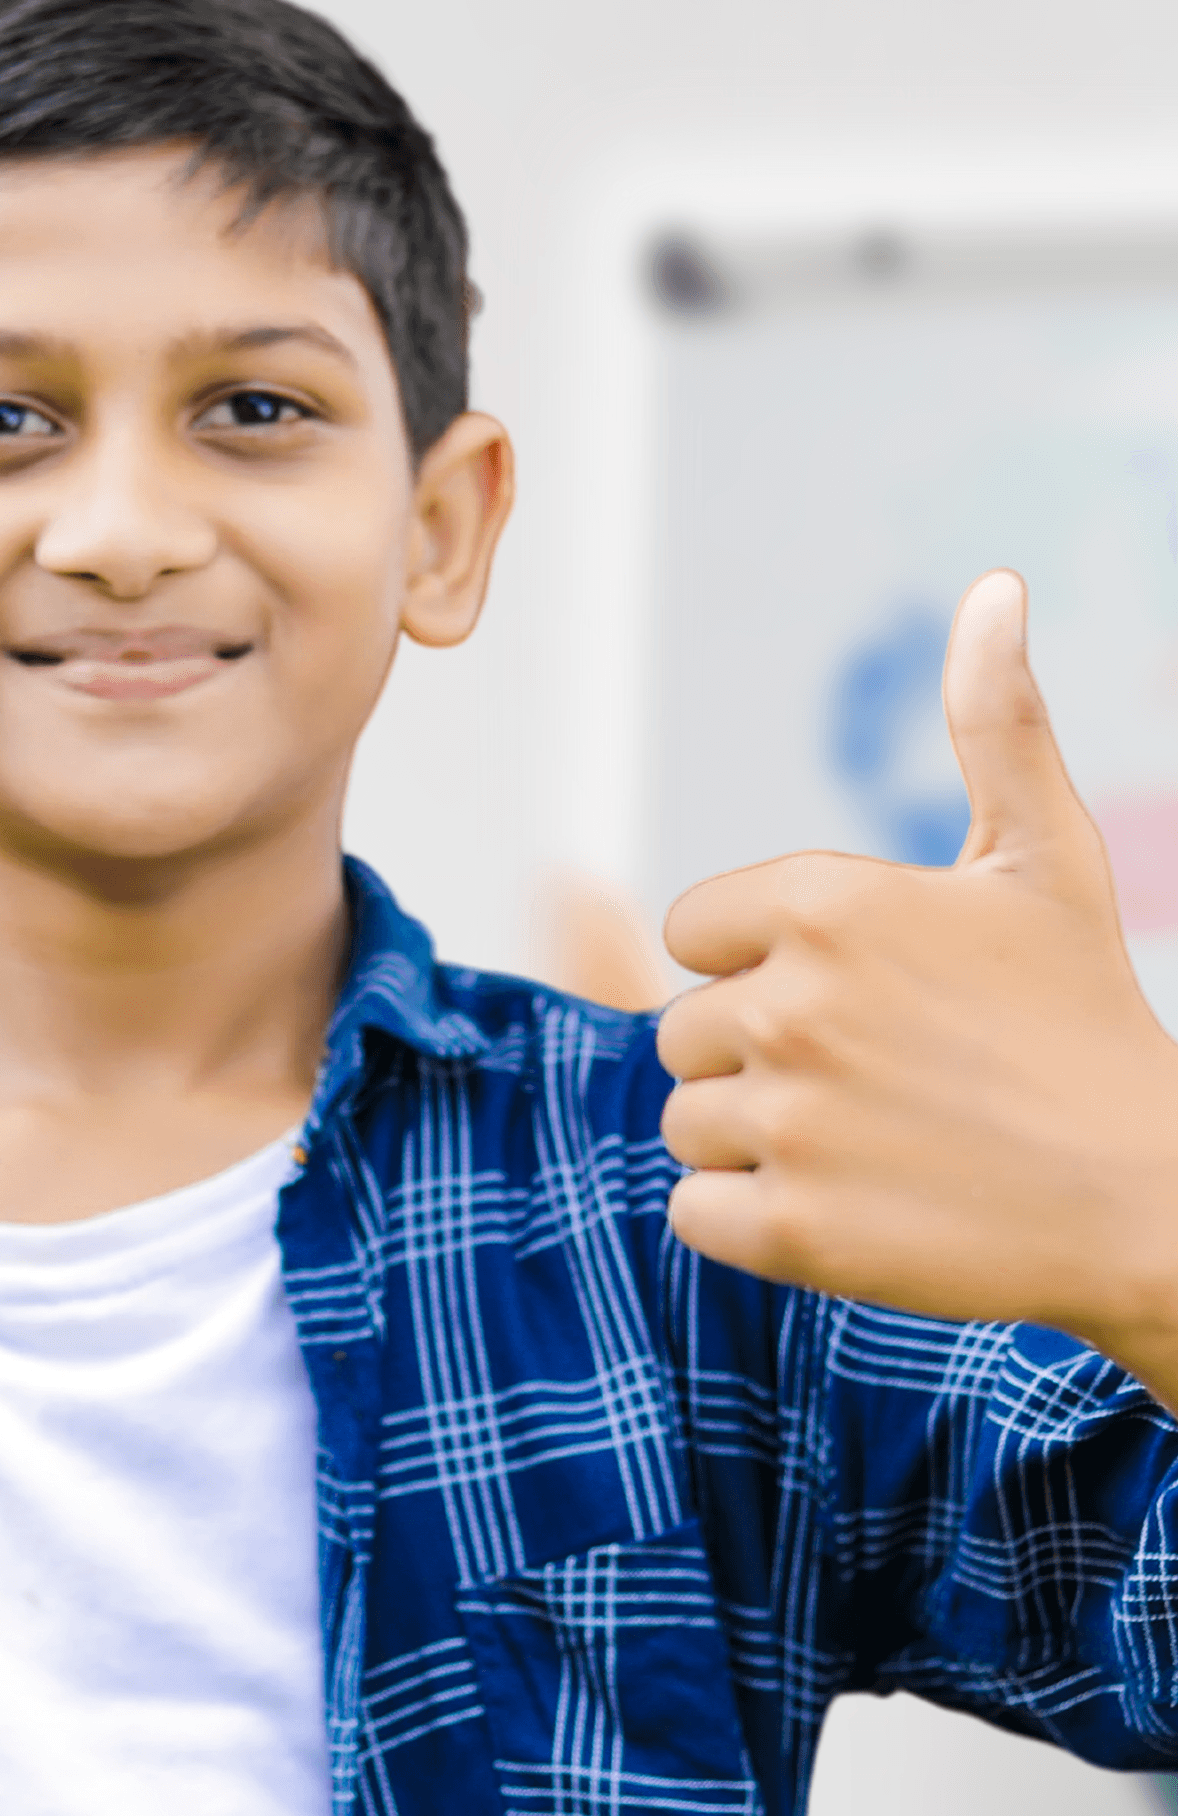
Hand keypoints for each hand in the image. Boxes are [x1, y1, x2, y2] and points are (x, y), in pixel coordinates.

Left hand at [658, 569, 1177, 1385]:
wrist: (1152, 1202)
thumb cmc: (1084, 1020)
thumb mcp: (1046, 859)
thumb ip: (996, 725)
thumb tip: (994, 588)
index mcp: (824, 904)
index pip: (690, 931)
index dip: (757, 964)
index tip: (853, 996)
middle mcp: (790, 1003)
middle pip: (684, 1032)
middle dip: (760, 1055)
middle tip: (879, 1082)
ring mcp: (786, 1119)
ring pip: (687, 1123)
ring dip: (757, 1140)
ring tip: (873, 1143)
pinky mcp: (786, 1228)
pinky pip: (693, 1212)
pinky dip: (753, 1222)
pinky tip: (851, 1205)